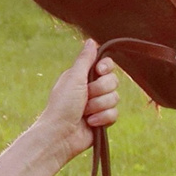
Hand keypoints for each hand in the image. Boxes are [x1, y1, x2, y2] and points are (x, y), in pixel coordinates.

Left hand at [34, 40, 120, 163]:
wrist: (60, 134)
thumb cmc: (62, 105)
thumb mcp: (73, 78)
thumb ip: (85, 60)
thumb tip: (91, 41)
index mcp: (83, 77)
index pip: (106, 65)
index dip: (106, 67)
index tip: (99, 71)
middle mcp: (91, 89)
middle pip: (113, 81)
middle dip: (100, 90)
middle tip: (85, 97)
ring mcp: (98, 105)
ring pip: (115, 98)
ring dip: (99, 106)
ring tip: (85, 113)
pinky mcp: (103, 120)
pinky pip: (115, 114)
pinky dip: (102, 119)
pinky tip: (90, 123)